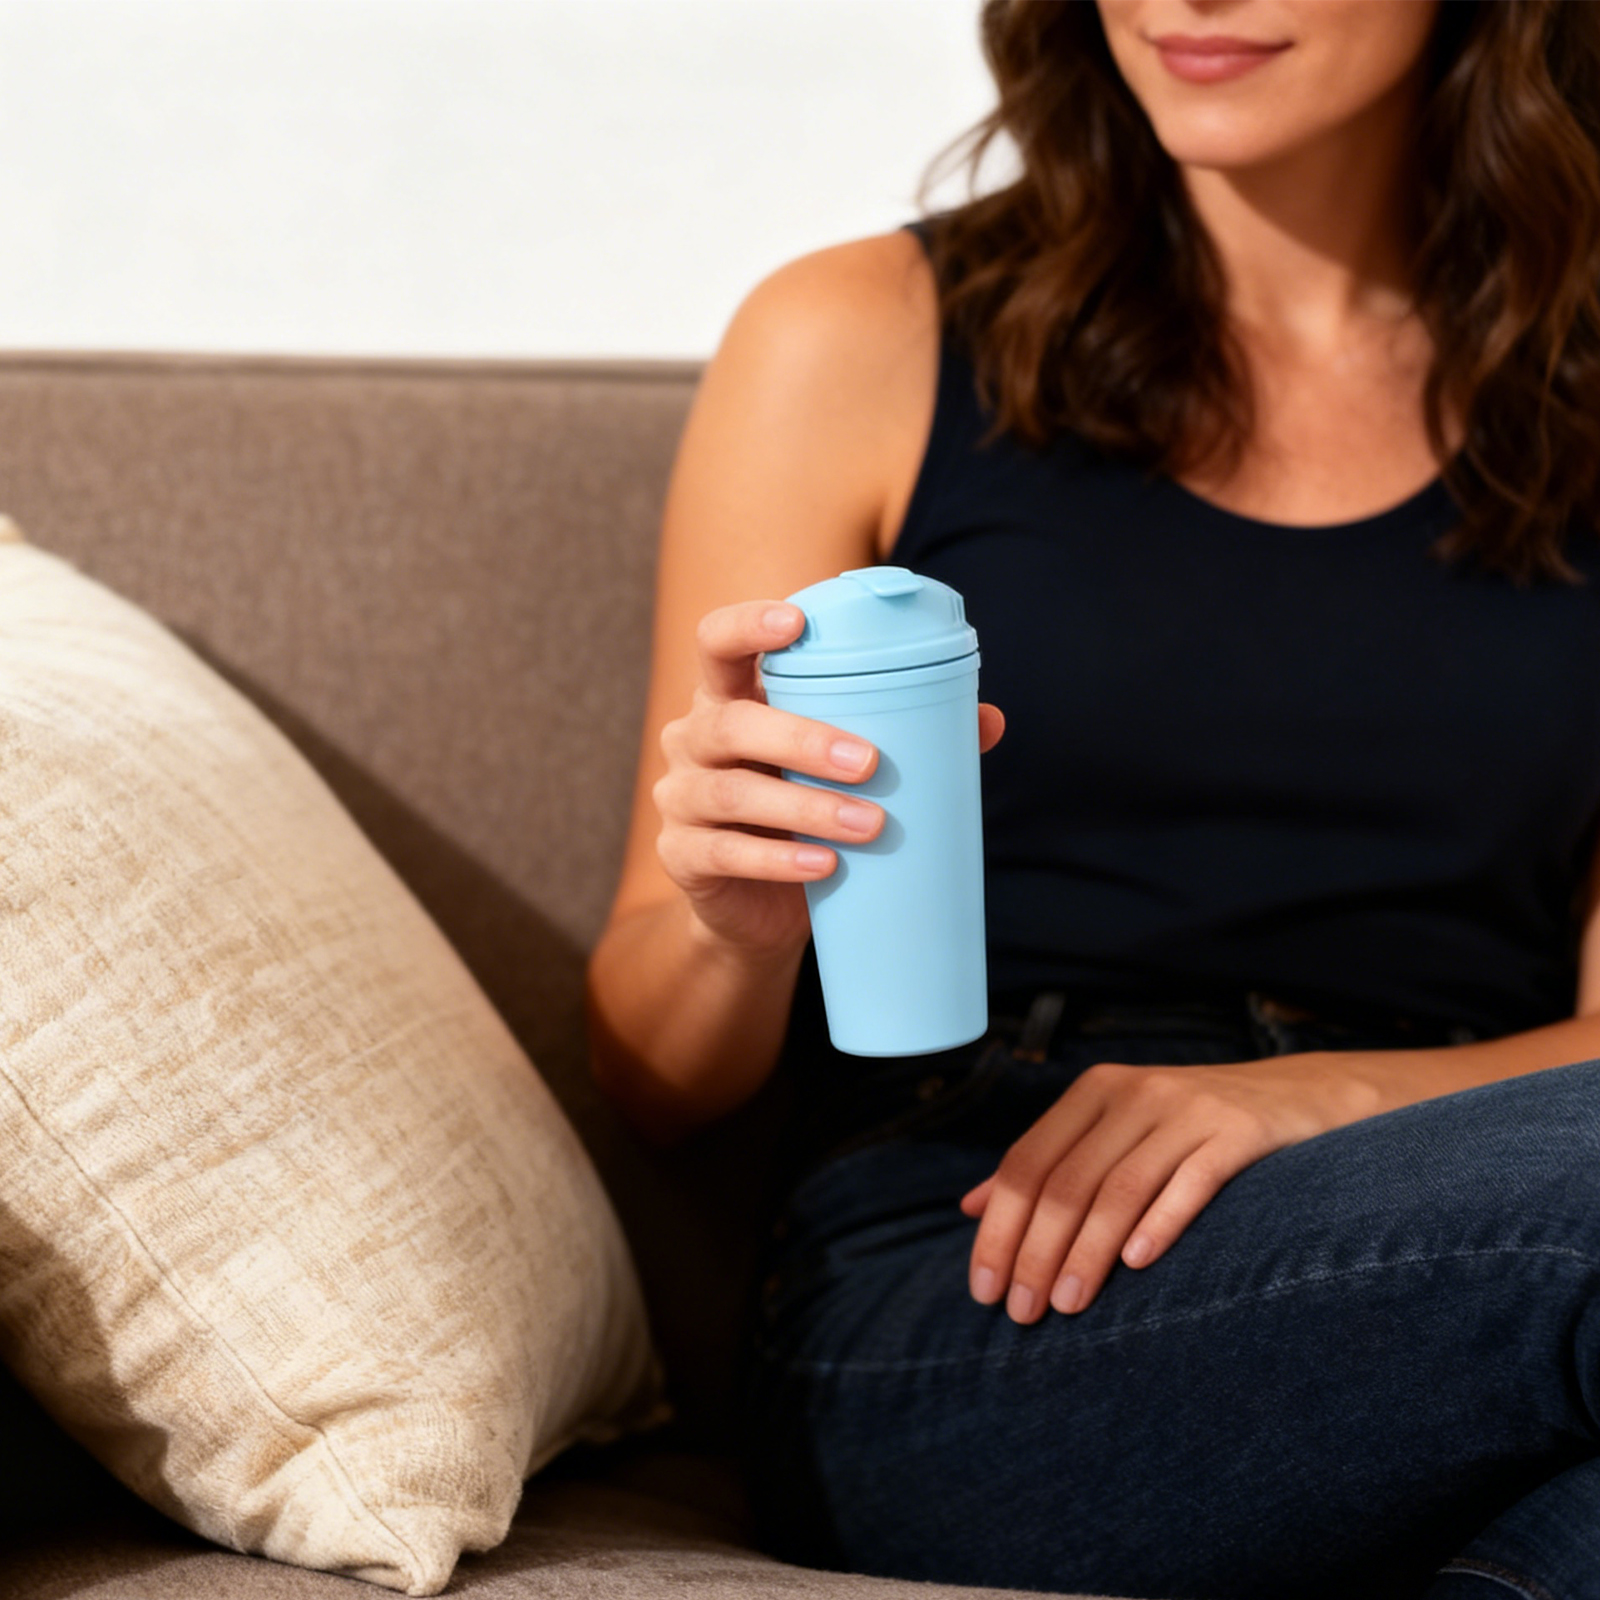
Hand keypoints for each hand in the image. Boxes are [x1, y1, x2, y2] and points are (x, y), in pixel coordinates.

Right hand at [654, 598, 1004, 959]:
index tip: (796, 622)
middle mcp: (694, 739)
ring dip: (806, 808)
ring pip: (732, 792)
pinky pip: (724, 852)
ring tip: (870, 825)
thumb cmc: (806, 815)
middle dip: (802, 737)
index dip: (747, 625)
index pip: (717, 643)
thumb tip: (989, 720)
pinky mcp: (682, 856)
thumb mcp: (844, 771)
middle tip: (870, 762)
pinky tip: (824, 865)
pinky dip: (779, 860)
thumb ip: (906, 737)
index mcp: (730, 699)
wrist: (761, 909)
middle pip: (731, 723)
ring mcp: (680, 798)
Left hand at [959, 1051, 1380, 1322]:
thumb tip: (970, 1206)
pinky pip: (1191, 1181)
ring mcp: (1187, 1110)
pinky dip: (1159, 1223)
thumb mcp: (1113, 1130)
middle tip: (1021, 1313)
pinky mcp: (1239, 1133)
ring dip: (1087, 1253)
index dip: (998, 1228)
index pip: (1025, 1163)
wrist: (1297, 1096)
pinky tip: (1137, 1264)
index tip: (983, 1290)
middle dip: (1035, 1252)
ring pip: (1119, 1188)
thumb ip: (1046, 1163)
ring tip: (1068, 1306)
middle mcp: (1134, 1093)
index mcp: (1093, 1092)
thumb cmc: (1188, 1126)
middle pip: (1066, 1181)